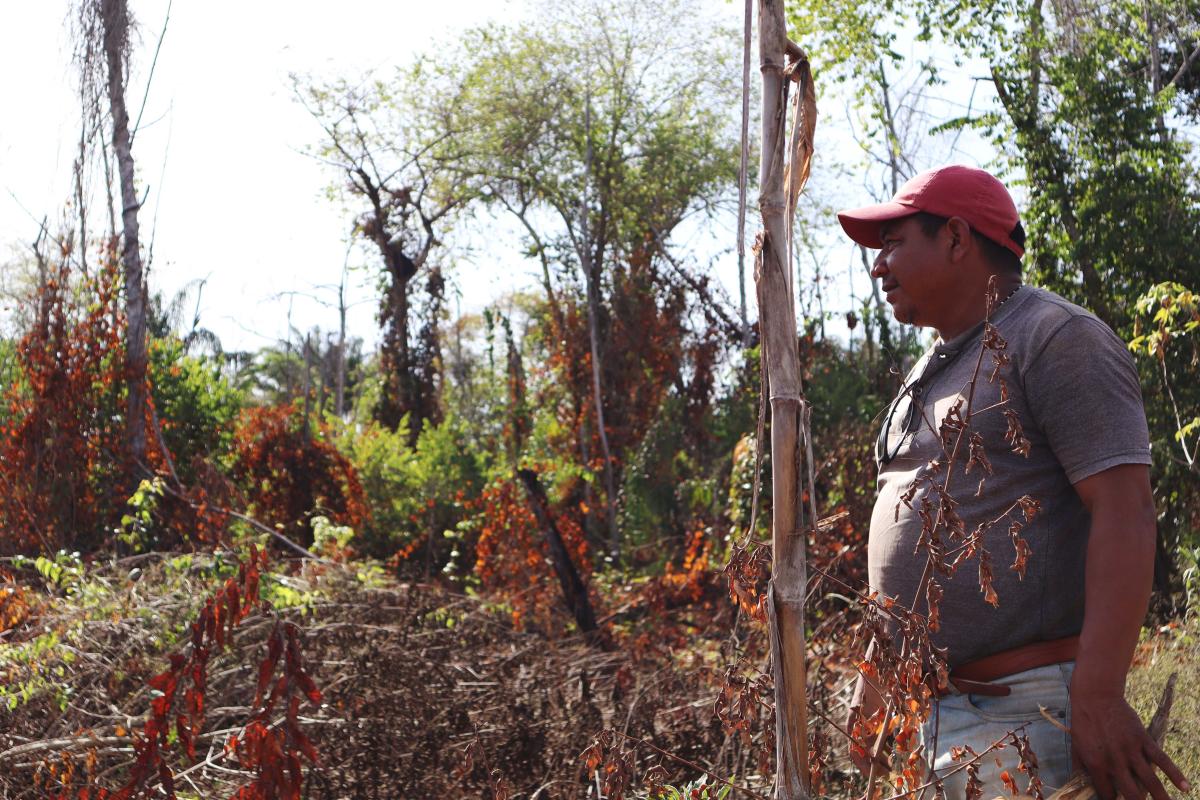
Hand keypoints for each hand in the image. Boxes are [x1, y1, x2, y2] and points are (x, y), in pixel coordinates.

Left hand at [1070, 682, 1189, 799]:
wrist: (1095, 697)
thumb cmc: (1084, 722)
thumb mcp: (1076, 746)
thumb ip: (1080, 767)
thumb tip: (1080, 783)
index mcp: (1096, 765)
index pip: (1107, 794)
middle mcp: (1114, 761)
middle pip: (1131, 793)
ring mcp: (1130, 750)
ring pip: (1149, 780)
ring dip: (1161, 797)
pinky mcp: (1142, 739)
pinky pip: (1161, 759)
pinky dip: (1175, 773)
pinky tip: (1185, 787)